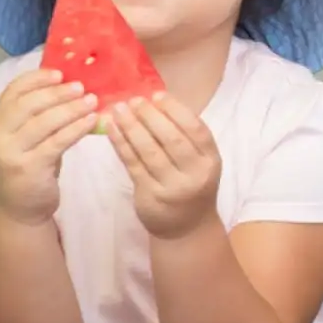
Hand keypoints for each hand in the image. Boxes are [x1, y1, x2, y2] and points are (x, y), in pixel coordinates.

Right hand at [0, 67, 100, 224]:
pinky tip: (92, 121)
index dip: (35, 79)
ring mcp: (11, 153)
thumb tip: (73, 86)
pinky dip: (76, 129)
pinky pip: (56, 142)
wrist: (21, 209)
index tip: (59, 72)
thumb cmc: (31, 167)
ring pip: (42, 122)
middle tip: (81, 86)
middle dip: (56, 92)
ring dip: (70, 109)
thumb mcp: (29, 138)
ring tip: (92, 100)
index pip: (11, 92)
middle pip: (27, 104)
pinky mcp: (28, 169)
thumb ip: (40, 115)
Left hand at [108, 94, 223, 239]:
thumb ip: (186, 137)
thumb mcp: (200, 162)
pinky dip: (121, 145)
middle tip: (134, 100)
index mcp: (211, 160)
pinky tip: (112, 130)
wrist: (186, 227)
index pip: (196, 130)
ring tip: (118, 110)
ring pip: (149, 152)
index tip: (157, 95)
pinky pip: (132, 165)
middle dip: (150, 116)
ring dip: (131, 128)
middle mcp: (194, 174)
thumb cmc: (192, 185)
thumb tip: (156, 102)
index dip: (176, 110)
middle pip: (171, 140)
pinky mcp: (149, 196)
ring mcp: (171, 188)